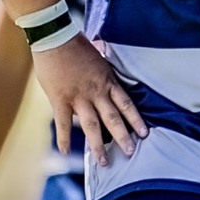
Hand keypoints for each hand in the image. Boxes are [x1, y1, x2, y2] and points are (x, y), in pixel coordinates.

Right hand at [30, 34, 146, 166]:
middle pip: (113, 119)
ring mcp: (78, 98)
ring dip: (98, 145)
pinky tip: (66, 152)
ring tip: (103, 162)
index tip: (144, 134)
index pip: (126, 104)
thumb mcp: (98, 56)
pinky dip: (64, 139)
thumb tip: (109, 76)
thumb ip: (104, 71)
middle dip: (122, 137)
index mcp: (107, 81)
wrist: (55, 37)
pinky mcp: (60, 100)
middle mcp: (96, 92)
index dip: (136, 119)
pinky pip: (63, 124)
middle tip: (131, 153)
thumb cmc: (76, 44)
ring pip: (92, 126)